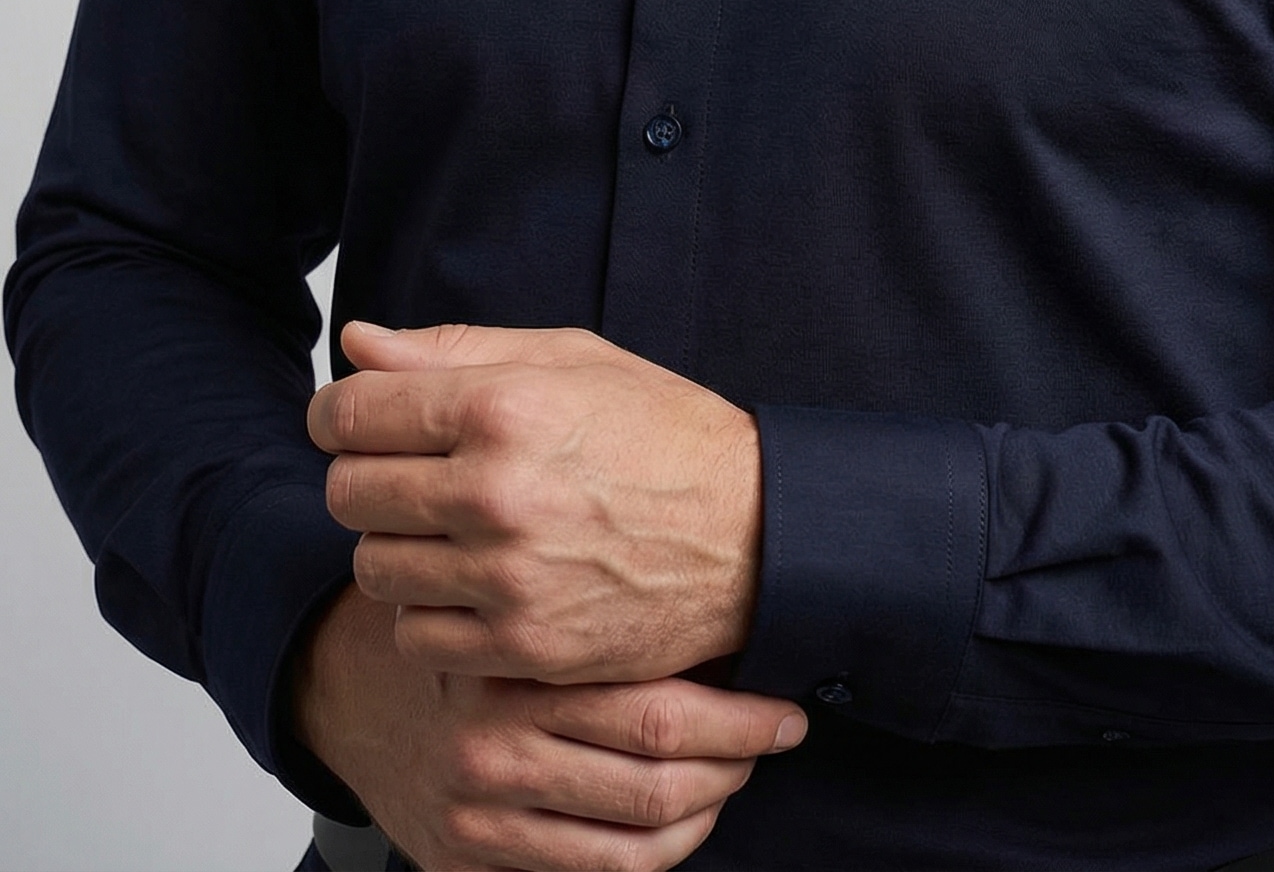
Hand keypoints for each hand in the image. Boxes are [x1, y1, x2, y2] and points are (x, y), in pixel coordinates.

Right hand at [294, 582, 805, 871]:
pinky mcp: (467, 857)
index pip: (658, 708)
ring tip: (744, 766)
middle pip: (657, 775)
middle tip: (780, 729)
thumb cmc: (468, 612)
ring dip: (710, 805)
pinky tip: (692, 816)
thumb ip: (598, 580)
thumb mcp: (520, 567)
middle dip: (738, 758)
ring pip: (637, 834)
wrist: (351, 683)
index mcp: (517, 661)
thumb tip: (729, 589)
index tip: (786, 700)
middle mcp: (495, 740)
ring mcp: (480, 808)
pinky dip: (663, 851)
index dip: (740, 714)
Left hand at [308, 322, 762, 683]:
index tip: (356, 423)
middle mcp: (494, 491)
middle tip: (413, 479)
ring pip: (374, 570)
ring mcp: (506, 578)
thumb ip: (452, 350)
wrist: (752, 533)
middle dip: (367, 481)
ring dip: (399, 549)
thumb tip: (358, 346)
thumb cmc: (661, 435)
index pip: (350, 414)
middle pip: (347, 494)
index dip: (339, 416)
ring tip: (450, 533)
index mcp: (501, 406)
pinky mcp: (521, 646)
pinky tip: (474, 586)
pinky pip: (415, 637)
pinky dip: (432, 615)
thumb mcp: (569, 360)